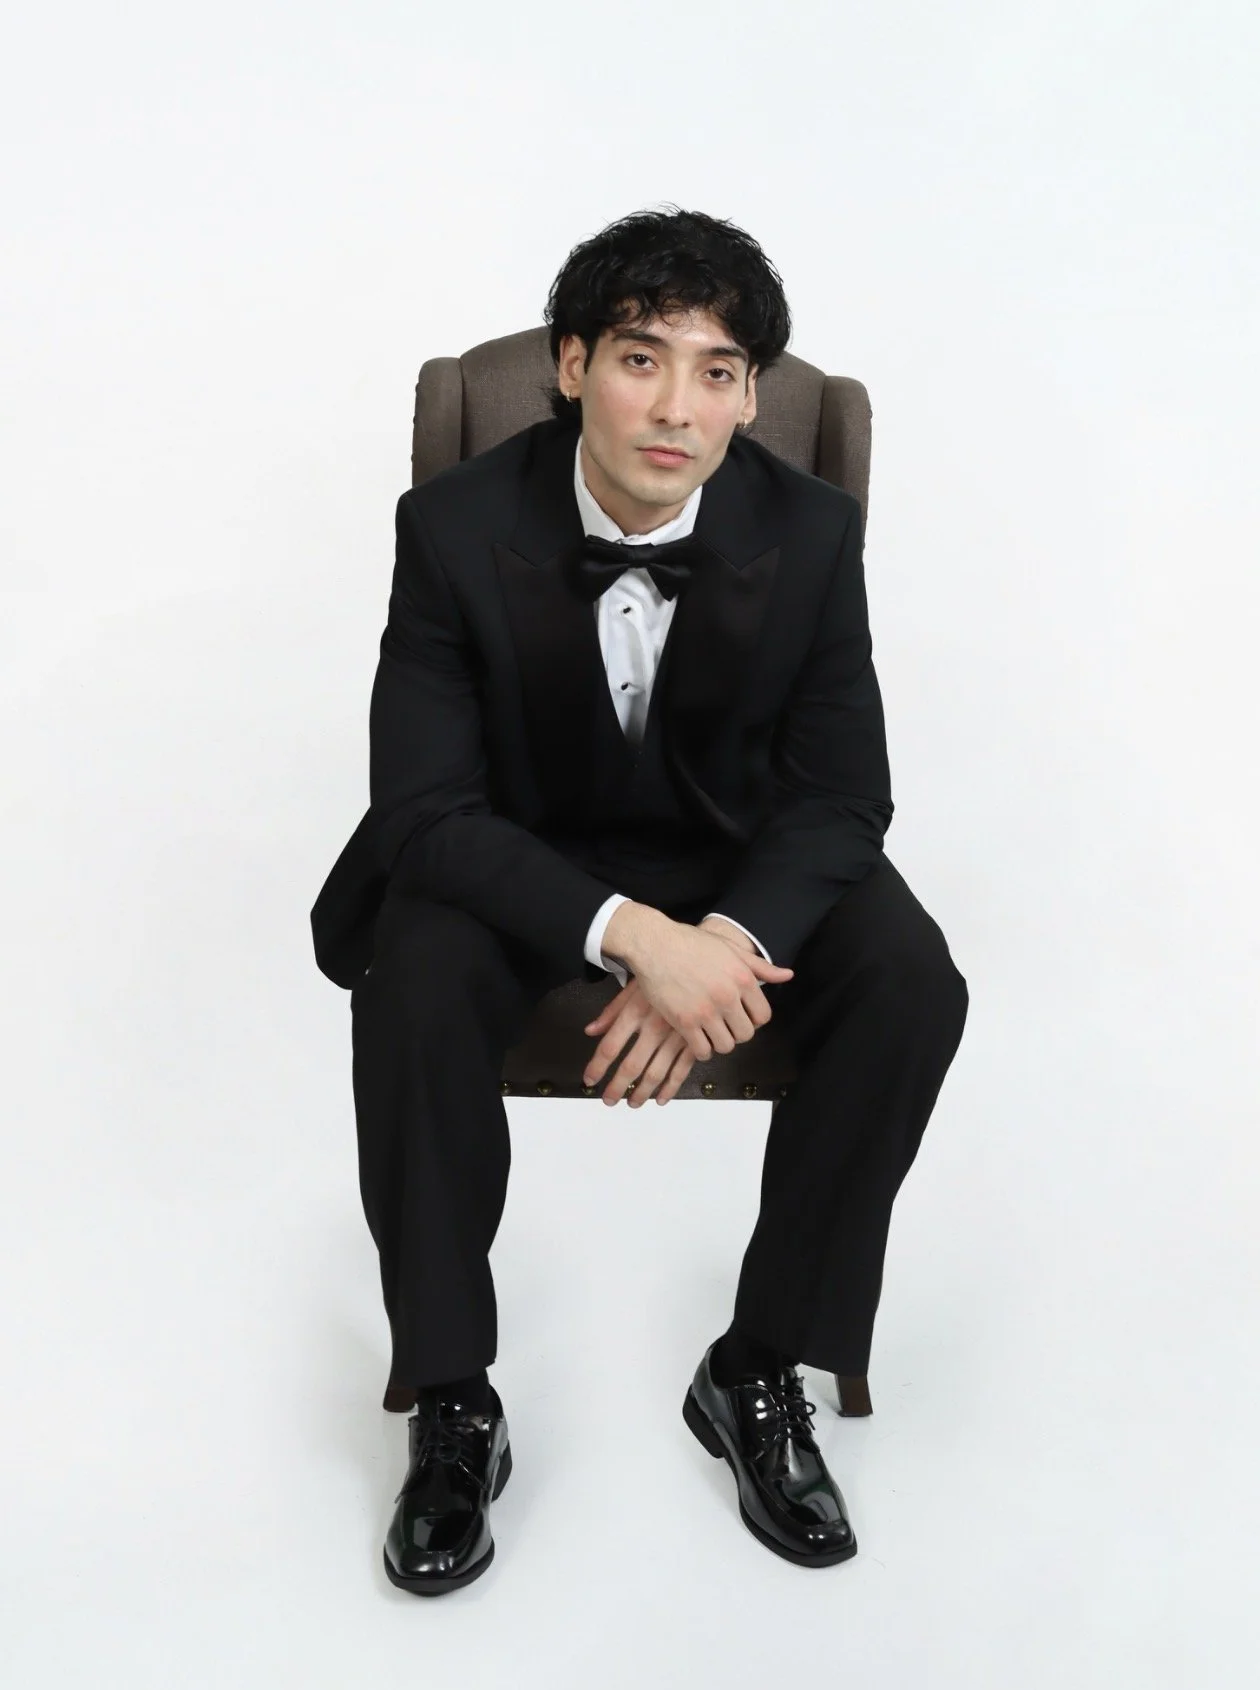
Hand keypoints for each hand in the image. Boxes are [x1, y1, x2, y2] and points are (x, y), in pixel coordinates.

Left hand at [582, 978, 697, 1106]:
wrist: (701, 959)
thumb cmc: (665, 971)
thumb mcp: (633, 986)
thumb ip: (612, 1011)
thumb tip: (590, 1031)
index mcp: (635, 1012)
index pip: (609, 1047)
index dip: (597, 1068)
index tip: (590, 1081)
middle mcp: (653, 1026)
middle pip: (631, 1066)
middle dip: (617, 1087)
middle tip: (609, 1100)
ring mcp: (676, 1035)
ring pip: (656, 1072)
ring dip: (643, 1092)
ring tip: (633, 1103)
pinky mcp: (695, 1039)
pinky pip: (682, 1070)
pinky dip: (670, 1088)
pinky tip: (661, 1098)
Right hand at [624, 917, 792, 1062]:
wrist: (654, 944)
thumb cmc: (691, 943)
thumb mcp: (730, 949)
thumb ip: (760, 966)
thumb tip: (788, 975)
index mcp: (743, 978)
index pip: (764, 1016)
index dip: (754, 1020)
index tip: (742, 1017)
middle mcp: (728, 996)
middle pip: (746, 1034)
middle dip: (737, 1033)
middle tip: (724, 1025)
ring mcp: (706, 1011)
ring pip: (725, 1046)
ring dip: (719, 1042)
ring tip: (710, 1032)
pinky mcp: (684, 1021)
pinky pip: (702, 1050)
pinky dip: (701, 1049)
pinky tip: (696, 1038)